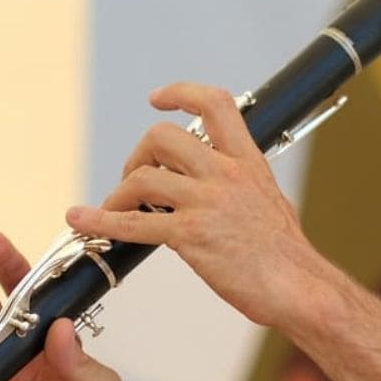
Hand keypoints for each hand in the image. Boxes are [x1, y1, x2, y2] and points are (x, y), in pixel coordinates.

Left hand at [65, 83, 320, 327]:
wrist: (299, 288)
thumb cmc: (286, 255)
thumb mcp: (270, 201)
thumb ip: (241, 186)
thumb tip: (218, 187)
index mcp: (247, 162)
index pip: (214, 104)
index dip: (181, 93)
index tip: (157, 98)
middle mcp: (226, 174)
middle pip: (163, 137)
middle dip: (138, 155)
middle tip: (134, 180)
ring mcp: (207, 203)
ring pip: (142, 177)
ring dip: (118, 193)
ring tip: (116, 209)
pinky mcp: (191, 235)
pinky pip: (134, 224)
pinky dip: (100, 222)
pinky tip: (82, 220)